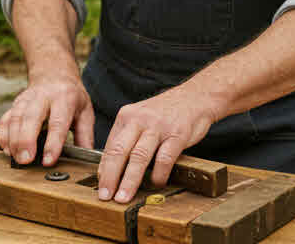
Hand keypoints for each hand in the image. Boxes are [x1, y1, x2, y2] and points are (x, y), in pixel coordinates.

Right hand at [0, 72, 94, 165]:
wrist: (54, 75)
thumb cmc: (70, 97)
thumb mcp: (85, 112)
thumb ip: (85, 134)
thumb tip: (86, 156)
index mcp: (64, 99)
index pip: (57, 122)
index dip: (52, 143)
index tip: (48, 160)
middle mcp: (43, 97)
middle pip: (31, 118)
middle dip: (26, 140)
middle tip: (26, 159)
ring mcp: (26, 99)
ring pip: (16, 118)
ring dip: (13, 139)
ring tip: (16, 157)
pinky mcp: (15, 104)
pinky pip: (5, 118)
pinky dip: (3, 134)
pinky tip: (6, 148)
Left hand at [96, 87, 215, 202]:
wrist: (194, 97)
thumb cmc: (165, 114)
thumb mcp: (140, 119)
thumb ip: (127, 139)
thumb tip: (112, 166)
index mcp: (125, 117)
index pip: (109, 146)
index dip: (103, 168)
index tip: (100, 186)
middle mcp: (138, 120)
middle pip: (118, 151)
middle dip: (110, 176)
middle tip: (105, 195)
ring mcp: (158, 127)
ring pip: (139, 157)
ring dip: (130, 180)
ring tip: (124, 197)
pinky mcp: (177, 134)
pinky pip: (165, 157)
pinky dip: (159, 173)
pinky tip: (156, 183)